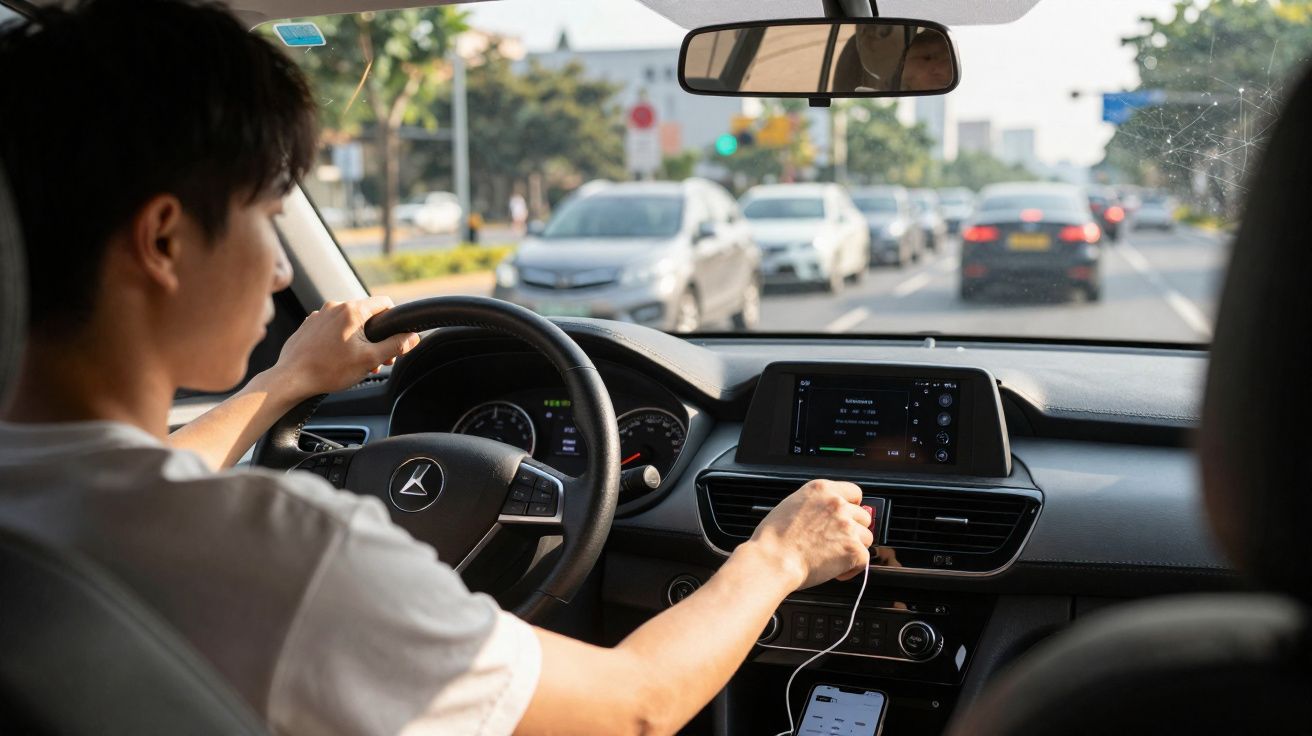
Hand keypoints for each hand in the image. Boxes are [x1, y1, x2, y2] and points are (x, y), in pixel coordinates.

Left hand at [266, 296, 419, 400]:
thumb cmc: (329, 370)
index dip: (394, 320)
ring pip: (348, 323)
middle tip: (377, 359)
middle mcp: (334, 306)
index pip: (384, 303)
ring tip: (356, 363)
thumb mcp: (370, 359)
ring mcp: (319, 315)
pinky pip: (331, 328)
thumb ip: (395, 346)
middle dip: (375, 336)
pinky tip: (337, 359)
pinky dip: (339, 340)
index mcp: (352, 310)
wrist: (291, 378)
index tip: (393, 339)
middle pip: (366, 315)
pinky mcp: (308, 326)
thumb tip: (413, 337)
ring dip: (357, 340)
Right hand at [745, 479, 872, 589]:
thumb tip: (825, 515)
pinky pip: (864, 559)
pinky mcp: (854, 549)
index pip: (854, 492)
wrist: (774, 559)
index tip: (847, 517)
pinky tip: (835, 571)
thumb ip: (815, 505)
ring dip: (854, 548)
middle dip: (853, 530)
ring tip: (834, 557)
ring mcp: (848, 526)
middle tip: (836, 542)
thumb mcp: (791, 505)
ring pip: (866, 537)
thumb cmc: (774, 538)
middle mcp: (837, 504)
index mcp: (821, 490)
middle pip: (863, 516)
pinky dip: (852, 568)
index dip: (851, 507)